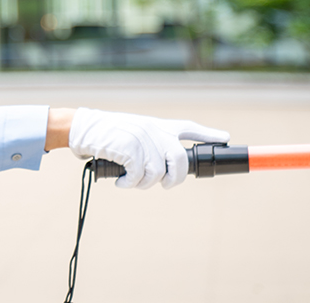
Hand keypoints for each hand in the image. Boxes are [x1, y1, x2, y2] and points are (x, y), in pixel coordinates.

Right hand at [68, 108, 228, 189]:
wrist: (84, 128)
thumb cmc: (107, 134)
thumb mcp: (134, 132)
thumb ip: (152, 143)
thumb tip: (165, 169)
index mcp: (158, 125)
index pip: (189, 128)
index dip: (208, 134)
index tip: (225, 138)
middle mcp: (155, 130)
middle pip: (181, 160)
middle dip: (175, 179)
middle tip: (163, 184)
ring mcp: (144, 139)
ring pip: (158, 173)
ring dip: (144, 183)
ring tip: (129, 180)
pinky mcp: (131, 149)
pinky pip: (139, 176)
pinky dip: (129, 184)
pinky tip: (120, 181)